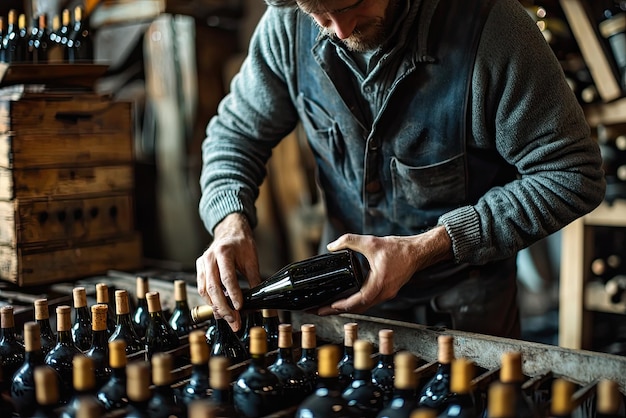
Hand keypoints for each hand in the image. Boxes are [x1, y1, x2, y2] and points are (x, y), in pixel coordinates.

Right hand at [196, 213, 260, 330]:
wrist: (230, 232)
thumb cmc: (242, 244)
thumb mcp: (252, 259)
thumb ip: (254, 279)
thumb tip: (259, 300)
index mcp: (224, 252)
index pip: (227, 277)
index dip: (233, 294)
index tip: (240, 308)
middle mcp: (209, 257)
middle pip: (213, 287)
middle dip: (223, 307)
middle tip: (234, 321)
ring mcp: (202, 263)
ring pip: (204, 290)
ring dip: (216, 307)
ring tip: (228, 318)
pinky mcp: (199, 268)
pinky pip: (202, 288)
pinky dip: (211, 300)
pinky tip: (220, 308)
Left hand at [317, 226, 451, 315]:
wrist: (417, 252)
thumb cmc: (398, 249)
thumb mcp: (371, 242)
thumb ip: (349, 241)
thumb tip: (332, 246)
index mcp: (379, 284)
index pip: (357, 301)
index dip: (341, 305)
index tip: (326, 306)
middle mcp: (383, 293)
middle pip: (357, 308)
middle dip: (336, 310)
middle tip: (318, 311)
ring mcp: (385, 294)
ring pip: (362, 306)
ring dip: (345, 308)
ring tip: (327, 308)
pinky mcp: (386, 292)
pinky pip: (368, 301)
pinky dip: (355, 303)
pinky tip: (345, 300)